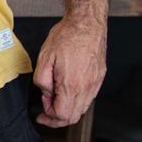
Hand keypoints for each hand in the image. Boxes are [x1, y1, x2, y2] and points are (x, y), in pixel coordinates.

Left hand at [31, 13, 105, 127]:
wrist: (87, 23)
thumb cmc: (67, 36)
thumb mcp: (44, 57)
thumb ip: (42, 80)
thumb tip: (46, 93)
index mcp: (71, 84)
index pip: (62, 115)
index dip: (49, 116)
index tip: (42, 111)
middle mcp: (86, 87)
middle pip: (73, 117)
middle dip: (57, 118)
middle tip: (46, 109)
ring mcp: (95, 83)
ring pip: (82, 109)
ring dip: (67, 110)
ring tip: (55, 97)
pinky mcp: (99, 78)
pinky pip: (89, 98)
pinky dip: (77, 101)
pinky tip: (67, 91)